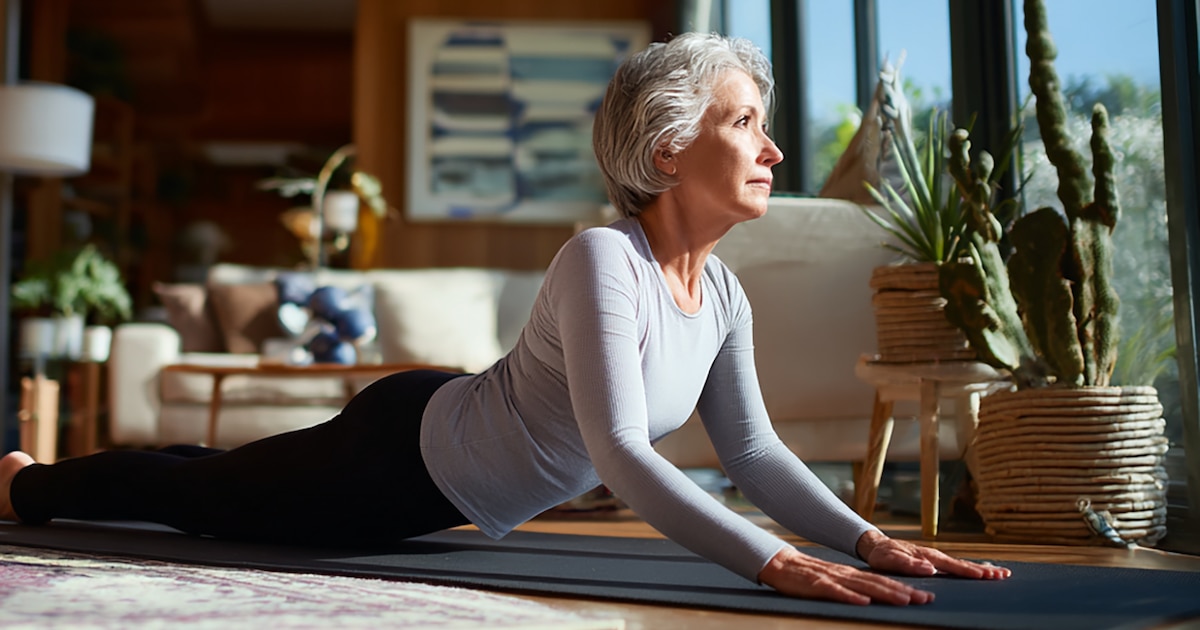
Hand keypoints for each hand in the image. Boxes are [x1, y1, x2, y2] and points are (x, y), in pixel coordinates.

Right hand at [758, 546, 935, 605]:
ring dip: (886, 594)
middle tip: (926, 599)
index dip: (904, 589)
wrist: (780, 564)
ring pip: (864, 587)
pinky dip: (851, 597)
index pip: (882, 582)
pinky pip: (836, 592)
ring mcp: (832, 579)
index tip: (926, 596)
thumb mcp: (834, 581)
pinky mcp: (817, 585)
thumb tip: (873, 599)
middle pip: (879, 584)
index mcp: (851, 576)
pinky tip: (864, 603)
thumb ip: (852, 588)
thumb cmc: (807, 576)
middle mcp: (846, 575)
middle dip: (904, 592)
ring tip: (905, 600)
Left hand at [856, 530, 1011, 580]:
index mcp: (927, 556)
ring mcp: (935, 557)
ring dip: (981, 568)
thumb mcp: (890, 560)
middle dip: (984, 569)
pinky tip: (980, 570)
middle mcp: (934, 556)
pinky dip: (970, 567)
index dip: (971, 571)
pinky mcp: (933, 560)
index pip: (953, 565)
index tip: (988, 575)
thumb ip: (909, 565)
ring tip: (1000, 573)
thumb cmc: (882, 554)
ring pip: (961, 563)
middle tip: (1004, 575)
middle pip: (963, 564)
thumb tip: (930, 569)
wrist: (876, 545)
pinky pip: (955, 564)